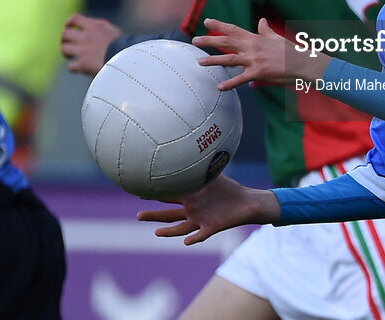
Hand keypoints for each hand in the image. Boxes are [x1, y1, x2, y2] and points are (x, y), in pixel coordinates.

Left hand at [61, 13, 123, 74]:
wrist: (127, 62)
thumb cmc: (124, 46)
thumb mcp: (113, 30)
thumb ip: (99, 26)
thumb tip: (89, 24)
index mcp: (94, 27)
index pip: (74, 18)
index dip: (69, 22)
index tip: (69, 27)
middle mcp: (86, 37)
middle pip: (65, 34)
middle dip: (64, 39)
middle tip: (69, 44)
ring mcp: (83, 51)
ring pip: (64, 49)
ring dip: (66, 53)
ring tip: (71, 56)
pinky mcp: (83, 65)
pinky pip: (70, 66)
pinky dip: (73, 67)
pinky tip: (79, 68)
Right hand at [137, 175, 279, 244]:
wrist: (245, 201)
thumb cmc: (228, 188)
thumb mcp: (214, 174)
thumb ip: (203, 164)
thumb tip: (195, 144)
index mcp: (190, 198)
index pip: (169, 196)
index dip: (154, 195)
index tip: (138, 192)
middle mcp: (192, 211)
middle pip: (168, 214)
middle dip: (154, 216)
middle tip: (138, 216)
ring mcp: (200, 220)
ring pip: (180, 228)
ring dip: (169, 231)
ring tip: (157, 233)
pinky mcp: (212, 228)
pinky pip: (201, 235)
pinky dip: (194, 239)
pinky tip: (186, 241)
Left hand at [192, 18, 328, 90]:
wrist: (304, 63)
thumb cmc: (292, 51)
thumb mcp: (278, 37)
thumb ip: (266, 30)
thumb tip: (261, 21)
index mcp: (256, 38)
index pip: (234, 29)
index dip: (219, 25)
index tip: (207, 21)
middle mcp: (253, 47)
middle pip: (227, 42)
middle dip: (209, 40)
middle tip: (194, 40)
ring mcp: (255, 61)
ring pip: (230, 59)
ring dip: (213, 60)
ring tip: (200, 61)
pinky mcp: (259, 74)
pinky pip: (241, 79)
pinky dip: (230, 83)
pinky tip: (219, 87)